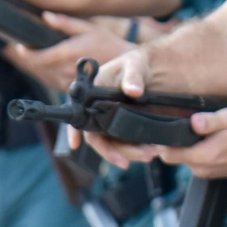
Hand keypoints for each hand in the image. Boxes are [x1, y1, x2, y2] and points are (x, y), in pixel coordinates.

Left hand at [11, 13, 135, 91]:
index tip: (20, 46)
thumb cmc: (107, 43)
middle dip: (32, 56)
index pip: (39, 57)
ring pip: (46, 73)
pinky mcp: (73, 86)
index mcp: (69, 53)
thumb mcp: (88, 27)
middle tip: (28, 45)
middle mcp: (67, 69)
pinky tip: (54, 62)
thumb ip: (65, 23)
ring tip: (39, 52)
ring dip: (41, 64)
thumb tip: (46, 16)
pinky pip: (55, 79)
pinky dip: (50, 70)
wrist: (125, 64)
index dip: (27, 53)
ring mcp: (70, 80)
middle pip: (39, 66)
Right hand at [70, 47, 153, 167]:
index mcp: (93, 94)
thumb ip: (133, 77)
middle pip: (98, 137)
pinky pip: (125, 142)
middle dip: (112, 152)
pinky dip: (136, 148)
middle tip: (128, 161)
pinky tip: (151, 150)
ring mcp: (110, 121)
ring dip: (129, 152)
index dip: (74, 132)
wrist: (151, 71)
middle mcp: (98, 111)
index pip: (80, 115)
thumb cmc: (135, 64)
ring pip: (114, 143)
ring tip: (150, 154)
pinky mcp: (123, 127)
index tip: (74, 146)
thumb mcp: (134, 65)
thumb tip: (133, 91)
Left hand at [155, 109, 226, 178]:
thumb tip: (193, 122)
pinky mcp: (208, 173)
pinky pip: (193, 163)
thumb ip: (210, 121)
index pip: (168, 154)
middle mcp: (201, 168)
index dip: (161, 143)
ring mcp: (205, 172)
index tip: (162, 130)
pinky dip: (194, 153)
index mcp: (204, 155)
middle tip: (180, 127)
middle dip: (172, 144)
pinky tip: (204, 142)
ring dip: (184, 148)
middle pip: (173, 157)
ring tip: (195, 133)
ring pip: (183, 160)